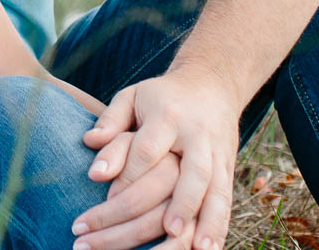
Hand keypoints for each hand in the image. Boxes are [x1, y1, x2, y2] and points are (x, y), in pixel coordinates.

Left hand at [76, 69, 241, 249]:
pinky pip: (227, 201)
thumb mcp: (132, 97)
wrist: (210, 84)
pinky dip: (221, 226)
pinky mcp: (229, 168)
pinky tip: (211, 249)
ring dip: (210, 222)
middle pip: (192, 174)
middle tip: (169, 230)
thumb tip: (89, 142)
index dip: (129, 176)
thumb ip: (110, 119)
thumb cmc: (159, 96)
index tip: (109, 199)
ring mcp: (217, 154)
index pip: (148, 150)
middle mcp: (197, 137)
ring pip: (217, 191)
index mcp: (167, 116)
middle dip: (183, 203)